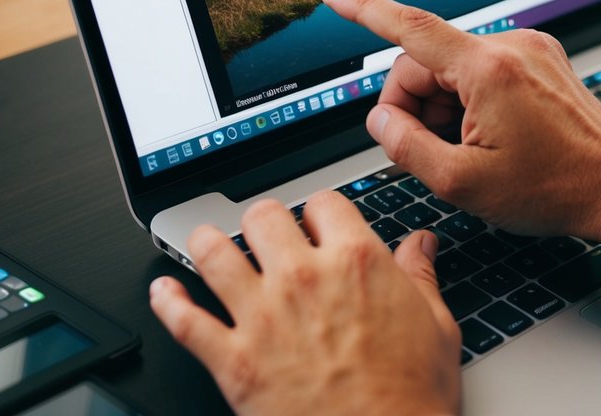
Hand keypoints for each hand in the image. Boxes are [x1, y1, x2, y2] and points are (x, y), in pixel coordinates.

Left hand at [149, 192, 460, 415]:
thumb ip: (420, 275)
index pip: (324, 203)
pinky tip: (164, 291)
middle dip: (263, 221)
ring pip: (214, 255)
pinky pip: (184, 321)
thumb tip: (420, 243)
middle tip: (265, 232)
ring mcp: (263, 318)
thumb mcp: (436, 326)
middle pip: (263, 217)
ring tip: (207, 241)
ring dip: (207, 243)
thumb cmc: (412, 396)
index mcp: (357, 262)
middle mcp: (304, 279)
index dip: (320, 211)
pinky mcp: (233, 363)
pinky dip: (167, 303)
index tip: (319, 221)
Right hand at [321, 0, 600, 243]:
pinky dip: (470, 100)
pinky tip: (487, 137)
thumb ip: (407, 148)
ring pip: (453, 68)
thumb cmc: (553, 189)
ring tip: (469, 151)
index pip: (410, 28)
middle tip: (429, 153)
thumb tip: (381, 121)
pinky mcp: (542, 60)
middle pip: (427, 61)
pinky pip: (483, 70)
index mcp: (489, 70)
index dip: (363, 9)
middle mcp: (512, 46)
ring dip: (443, 106)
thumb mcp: (463, 184)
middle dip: (414, 105)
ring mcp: (531, 50)